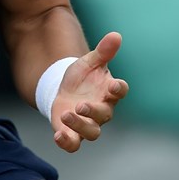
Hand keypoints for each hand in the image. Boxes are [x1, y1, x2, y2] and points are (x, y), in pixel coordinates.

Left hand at [51, 32, 128, 152]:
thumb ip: (103, 51)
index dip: (119, 89)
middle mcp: (101, 110)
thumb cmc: (81, 77)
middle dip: (93, 112)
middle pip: (104, 115)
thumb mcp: (89, 61)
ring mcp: (87, 123)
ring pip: (91, 132)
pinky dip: (67, 142)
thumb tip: (116, 35)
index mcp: (108, 91)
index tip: (115, 85)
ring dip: (80, 126)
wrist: (63, 91)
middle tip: (81, 105)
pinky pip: (74, 144)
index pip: (120, 91)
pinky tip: (58, 135)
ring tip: (66, 114)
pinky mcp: (72, 133)